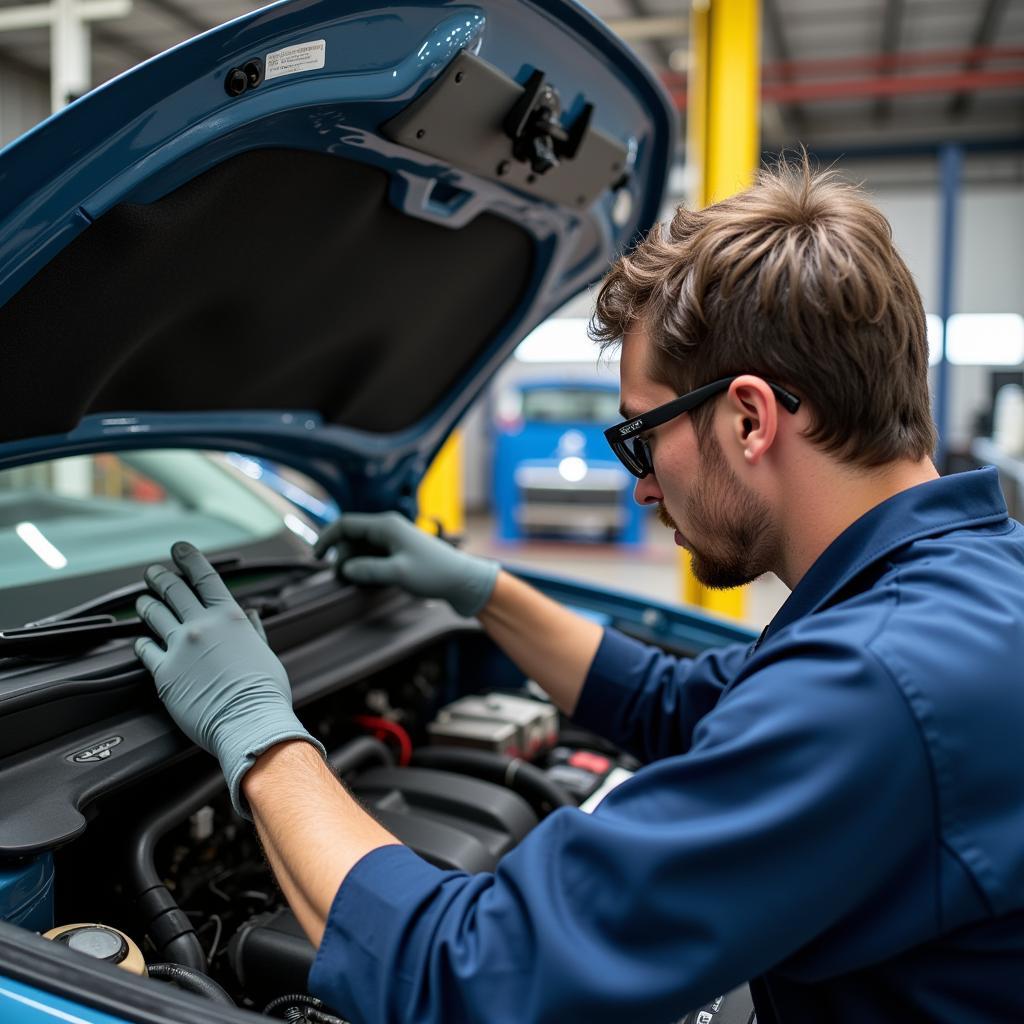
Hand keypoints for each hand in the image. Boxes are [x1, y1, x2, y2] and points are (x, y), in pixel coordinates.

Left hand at [134, 541, 325, 818]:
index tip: (179, 549)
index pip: (205, 578)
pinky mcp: (164, 672)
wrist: (248, 721)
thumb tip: (250, 613)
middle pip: (173, 591)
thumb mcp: (265, 652)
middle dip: (160, 577)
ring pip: (154, 615)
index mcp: (229, 617)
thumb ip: (253, 630)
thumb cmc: (264, 691)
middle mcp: (201, 626)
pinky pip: (145, 650)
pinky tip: (142, 643)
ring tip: (143, 602)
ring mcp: (180, 647)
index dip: (189, 559)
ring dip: (147, 605)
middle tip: (153, 573)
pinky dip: (143, 643)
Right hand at [313, 512, 499, 617]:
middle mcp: (388, 528)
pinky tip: (373, 580)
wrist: (463, 580)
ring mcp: (394, 540)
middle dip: (342, 556)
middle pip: (351, 537)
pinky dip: (367, 567)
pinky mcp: (399, 552)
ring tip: (361, 582)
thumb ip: (368, 570)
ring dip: (355, 563)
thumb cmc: (434, 573)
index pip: (345, 524)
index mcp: (386, 525)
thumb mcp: (398, 573)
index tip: (316, 558)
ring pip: (361, 548)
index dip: (326, 539)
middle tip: (345, 579)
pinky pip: (373, 556)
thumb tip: (346, 569)